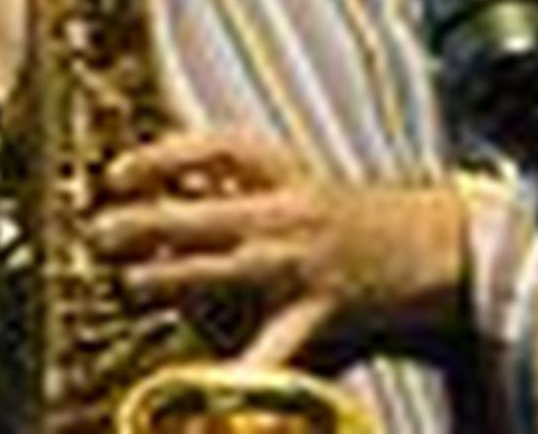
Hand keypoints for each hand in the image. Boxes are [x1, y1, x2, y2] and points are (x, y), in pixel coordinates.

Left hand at [91, 130, 466, 365]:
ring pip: (223, 272)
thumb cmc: (354, 214)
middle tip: (99, 232)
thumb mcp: (299, 179)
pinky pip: (272, 347)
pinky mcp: (319, 313)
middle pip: (204, 215)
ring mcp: (303, 265)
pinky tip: (208, 389)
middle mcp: (290, 213)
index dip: (161, 155)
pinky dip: (240, 371)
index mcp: (285, 172)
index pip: (215, 149)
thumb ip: (239, 180)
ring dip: (169, 279)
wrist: (438, 246)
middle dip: (144, 224)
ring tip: (130, 283)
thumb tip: (171, 183)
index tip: (117, 171)